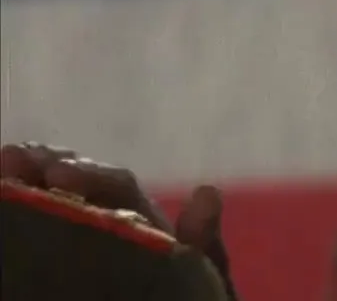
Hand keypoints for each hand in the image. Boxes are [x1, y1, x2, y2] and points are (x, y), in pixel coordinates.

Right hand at [0, 142, 234, 297]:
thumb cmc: (189, 294)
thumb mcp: (201, 275)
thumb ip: (200, 240)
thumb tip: (208, 192)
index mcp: (145, 220)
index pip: (118, 187)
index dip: (91, 176)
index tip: (59, 175)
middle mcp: (112, 218)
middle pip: (76, 181)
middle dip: (45, 164)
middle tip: (12, 157)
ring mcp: (84, 235)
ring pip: (51, 197)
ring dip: (25, 179)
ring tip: (2, 162)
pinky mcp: (62, 256)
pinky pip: (38, 228)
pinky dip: (18, 206)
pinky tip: (0, 189)